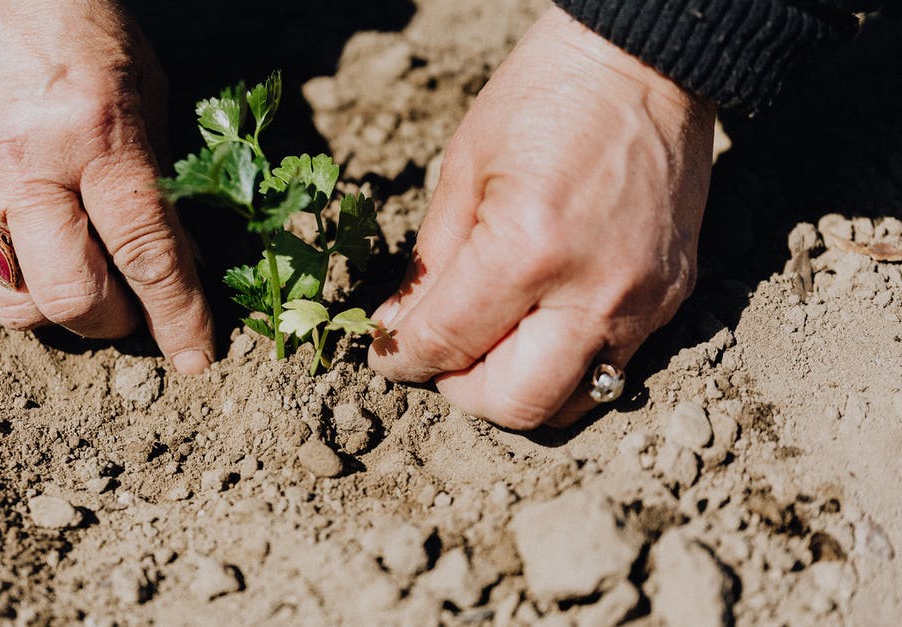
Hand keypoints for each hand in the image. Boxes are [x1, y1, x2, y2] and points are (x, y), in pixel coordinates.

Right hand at [0, 0, 213, 372]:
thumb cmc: (70, 18)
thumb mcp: (141, 85)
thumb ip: (157, 177)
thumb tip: (176, 260)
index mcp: (93, 133)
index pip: (145, 252)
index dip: (177, 316)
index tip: (197, 359)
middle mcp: (23, 167)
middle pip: (72, 300)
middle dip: (115, 324)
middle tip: (133, 311)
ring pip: (13, 303)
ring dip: (58, 311)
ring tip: (81, 279)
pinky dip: (14, 268)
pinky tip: (32, 233)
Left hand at [368, 7, 715, 428]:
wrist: (647, 64)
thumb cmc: (545, 98)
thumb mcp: (464, 170)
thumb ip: (429, 264)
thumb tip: (399, 330)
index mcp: (527, 249)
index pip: (448, 343)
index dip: (403, 359)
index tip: (388, 355)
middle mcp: (593, 291)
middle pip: (515, 403)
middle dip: (462, 392)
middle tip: (441, 359)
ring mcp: (643, 302)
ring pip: (570, 402)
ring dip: (517, 390)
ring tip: (490, 347)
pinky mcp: (672, 298)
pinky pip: (611, 367)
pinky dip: (564, 365)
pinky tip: (540, 324)